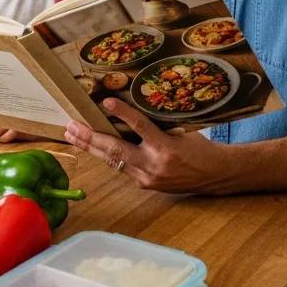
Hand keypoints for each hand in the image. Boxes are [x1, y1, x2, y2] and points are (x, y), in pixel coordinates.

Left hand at [62, 97, 228, 193]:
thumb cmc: (200, 148)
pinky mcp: (145, 184)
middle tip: (70, 126)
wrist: (216, 175)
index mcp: (166, 148)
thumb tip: (128, 113)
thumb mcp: (180, 132)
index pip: (140, 127)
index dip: (122, 113)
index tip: (105, 102)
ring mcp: (147, 178)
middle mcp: (154, 165)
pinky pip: (120, 167)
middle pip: (116, 150)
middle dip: (90, 137)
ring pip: (112, 160)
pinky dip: (105, 155)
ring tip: (71, 135)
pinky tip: (89, 146)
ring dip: (90, 147)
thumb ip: (156, 126)